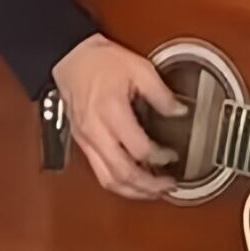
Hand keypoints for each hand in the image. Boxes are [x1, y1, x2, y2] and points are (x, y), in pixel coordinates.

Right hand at [51, 34, 183, 199]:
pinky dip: (119, 184)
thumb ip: (161, 93)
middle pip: (122, 172)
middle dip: (149, 186)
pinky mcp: (83, 144)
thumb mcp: (139, 68)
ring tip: (154, 192)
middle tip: (169, 186)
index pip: (138, 148)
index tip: (173, 155)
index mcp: (111, 110)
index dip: (160, 157)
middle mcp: (96, 131)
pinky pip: (100, 173)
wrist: (70, 58)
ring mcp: (87, 140)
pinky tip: (134, 183)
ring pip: (109, 180)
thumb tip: (179, 111)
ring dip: (133, 191)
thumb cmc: (100, 61)